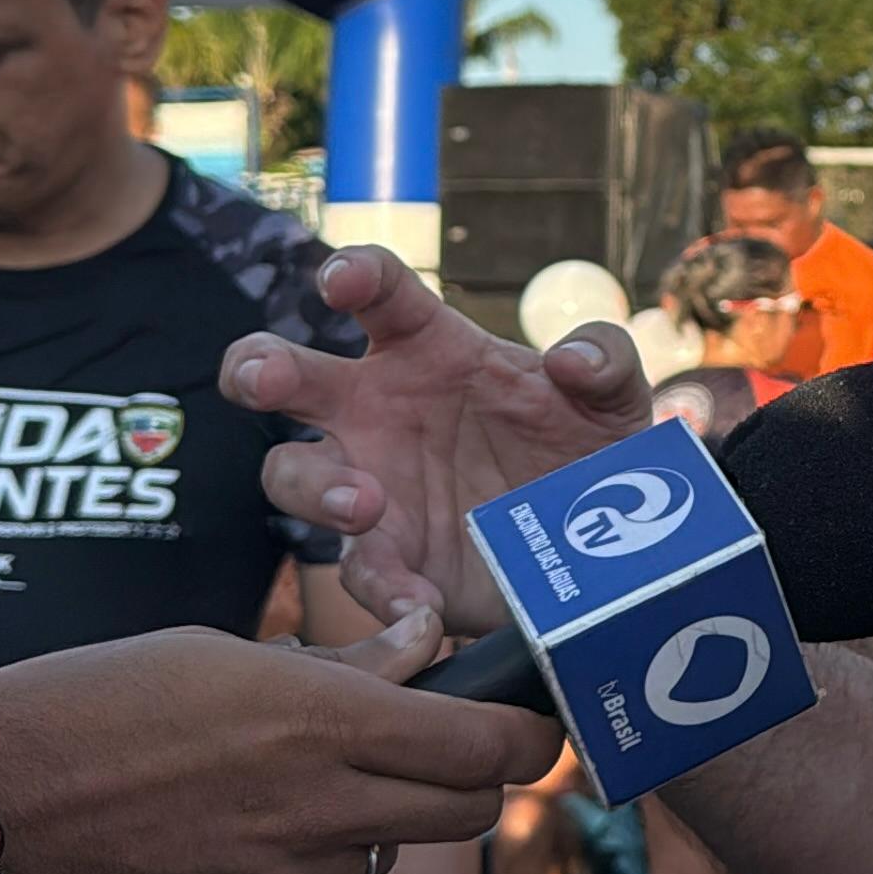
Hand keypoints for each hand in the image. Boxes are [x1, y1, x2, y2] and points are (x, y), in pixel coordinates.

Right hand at [0, 617, 560, 873]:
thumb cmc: (85, 705)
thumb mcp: (215, 654)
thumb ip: (337, 667)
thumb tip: (425, 650)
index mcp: (318, 722)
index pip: (481, 747)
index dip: (522, 736)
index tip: (526, 724)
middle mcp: (313, 810)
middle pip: (464, 814)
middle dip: (468, 783)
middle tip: (437, 754)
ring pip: (376, 858)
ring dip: (363, 824)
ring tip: (282, 784)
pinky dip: (285, 868)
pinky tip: (218, 833)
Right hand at [222, 247, 649, 631]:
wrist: (604, 545)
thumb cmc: (587, 444)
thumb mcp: (614, 396)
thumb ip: (605, 360)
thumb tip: (570, 360)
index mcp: (430, 347)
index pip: (380, 293)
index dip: (353, 274)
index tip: (342, 280)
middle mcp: (379, 409)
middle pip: (284, 374)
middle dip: (258, 367)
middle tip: (265, 380)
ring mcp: (371, 483)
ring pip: (293, 473)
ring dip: (316, 486)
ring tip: (368, 504)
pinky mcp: (389, 558)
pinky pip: (359, 572)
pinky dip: (382, 587)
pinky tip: (415, 600)